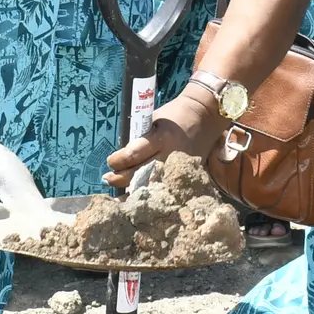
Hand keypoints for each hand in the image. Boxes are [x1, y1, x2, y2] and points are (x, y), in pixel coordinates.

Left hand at [102, 92, 224, 189]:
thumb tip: (121, 157)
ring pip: (151, 186)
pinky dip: (151, 192)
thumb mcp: (153, 120)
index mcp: (162, 138)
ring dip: (133, 191)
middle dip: (120, 179)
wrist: (205, 117)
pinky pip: (165, 187)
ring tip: (118, 196)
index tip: (111, 161)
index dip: (118, 160)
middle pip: (140, 175)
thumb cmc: (174, 115)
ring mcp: (180, 169)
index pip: (134, 154)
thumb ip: (139, 138)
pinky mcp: (187, 176)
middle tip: (108, 179)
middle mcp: (171, 156)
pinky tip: (139, 198)